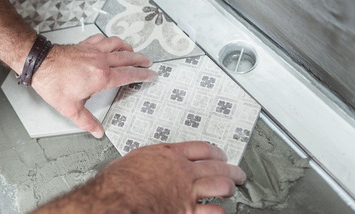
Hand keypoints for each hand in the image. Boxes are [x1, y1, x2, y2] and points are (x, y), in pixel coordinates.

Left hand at [32, 34, 154, 137]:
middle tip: (148, 63)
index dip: (142, 75)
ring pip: (117, 45)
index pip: (128, 75)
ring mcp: (92, 50)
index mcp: (101, 77)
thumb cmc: (53, 83)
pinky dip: (110, 40)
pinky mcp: (84, 45)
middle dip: (140, 60)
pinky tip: (110, 43)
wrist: (39, 64)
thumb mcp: (71, 108)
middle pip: (127, 58)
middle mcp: (100, 61)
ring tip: (133, 52)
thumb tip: (97, 131)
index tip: (151, 75)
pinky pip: (102, 39)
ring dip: (128, 48)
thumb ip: (87, 121)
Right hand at [35, 141, 245, 213]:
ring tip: (232, 188)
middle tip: (236, 172)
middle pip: (217, 165)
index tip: (218, 154)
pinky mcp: (188, 212)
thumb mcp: (135, 159)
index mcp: (169, 154)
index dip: (215, 151)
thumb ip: (150, 161)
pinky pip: (213, 211)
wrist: (117, 199)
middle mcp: (183, 171)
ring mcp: (188, 192)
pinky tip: (220, 211)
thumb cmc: (119, 181)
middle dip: (230, 169)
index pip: (201, 148)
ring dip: (229, 187)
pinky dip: (219, 211)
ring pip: (221, 185)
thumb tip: (148, 164)